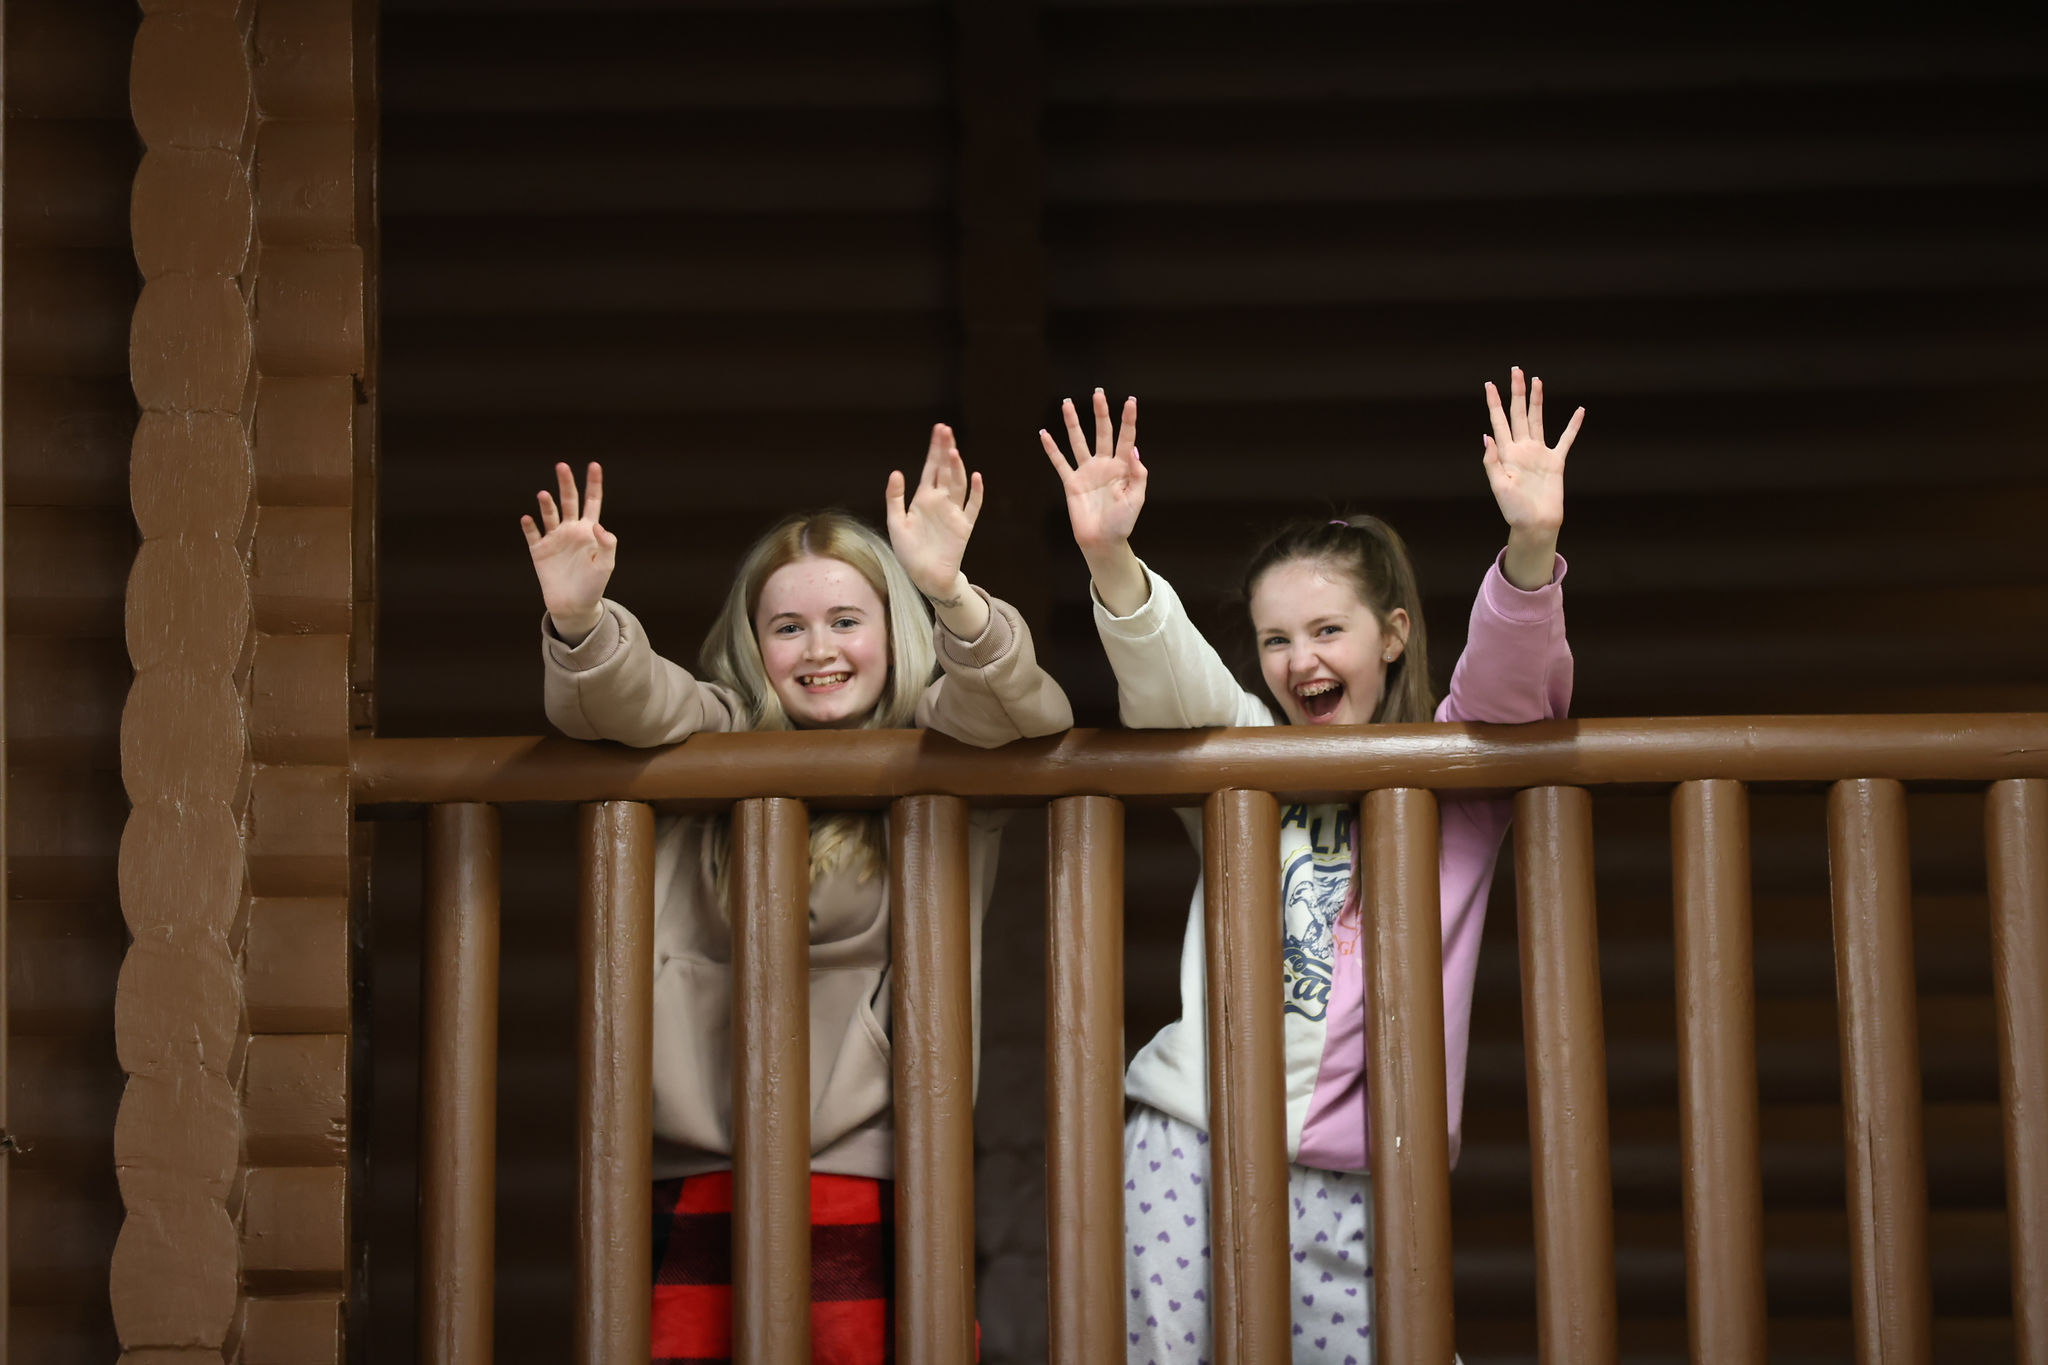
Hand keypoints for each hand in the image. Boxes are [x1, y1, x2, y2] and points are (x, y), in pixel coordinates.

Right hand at [521, 461, 616, 636]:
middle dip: (566, 483)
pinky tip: (528, 518)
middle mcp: (571, 530)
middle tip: (562, 466)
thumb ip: (607, 544)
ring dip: (546, 504)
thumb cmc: (593, 585)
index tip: (594, 465)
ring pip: (549, 515)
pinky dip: (530, 526)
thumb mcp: (606, 565)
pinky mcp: (539, 551)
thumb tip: (597, 525)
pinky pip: (533, 534)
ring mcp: (554, 539)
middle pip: (568, 501)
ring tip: (544, 495)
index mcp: (589, 531)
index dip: (593, 484)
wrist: (574, 606)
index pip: (592, 502)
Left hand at [885, 424, 984, 600]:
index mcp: (923, 498)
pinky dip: (976, 492)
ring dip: (957, 468)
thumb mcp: (895, 522)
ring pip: (958, 484)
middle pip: (946, 470)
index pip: (931, 468)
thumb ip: (895, 498)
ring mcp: (953, 512)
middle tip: (947, 430)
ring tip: (953, 452)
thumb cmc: (908, 551)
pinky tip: (977, 477)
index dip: (935, 449)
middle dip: (946, 450)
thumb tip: (897, 472)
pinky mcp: (964, 526)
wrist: (925, 576)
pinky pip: (973, 506)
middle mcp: (940, 501)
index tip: (939, 429)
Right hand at [1042, 389, 1144, 552]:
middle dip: (1100, 413)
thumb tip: (1135, 450)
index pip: (1126, 438)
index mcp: (1122, 468)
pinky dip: (1052, 449)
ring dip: (1073, 423)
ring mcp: (1087, 472)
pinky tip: (1044, 433)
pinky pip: (1060, 462)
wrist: (1102, 541)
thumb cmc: (1122, 523)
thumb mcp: (1136, 499)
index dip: (1128, 420)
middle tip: (1097, 393)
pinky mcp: (1071, 482)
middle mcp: (1104, 465)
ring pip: (1079, 441)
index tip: (1130, 400)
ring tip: (1067, 403)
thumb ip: (1137, 475)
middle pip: (1102, 432)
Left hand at [1482, 367, 1581, 534]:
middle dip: (1517, 392)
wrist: (1536, 524)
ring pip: (1538, 420)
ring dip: (1537, 401)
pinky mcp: (1556, 462)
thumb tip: (1486, 436)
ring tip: (1536, 381)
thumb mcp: (1499, 486)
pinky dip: (1573, 425)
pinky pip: (1566, 439)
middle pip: (1518, 414)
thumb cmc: (1514, 510)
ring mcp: (1539, 453)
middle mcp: (1522, 449)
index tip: (1489, 384)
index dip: (1494, 403)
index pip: (1498, 422)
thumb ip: (1492, 462)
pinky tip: (1579, 411)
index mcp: (1506, 453)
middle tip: (1516, 370)